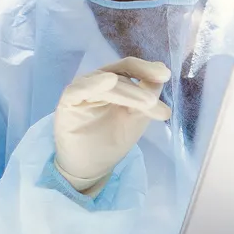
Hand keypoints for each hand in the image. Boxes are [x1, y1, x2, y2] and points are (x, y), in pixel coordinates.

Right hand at [53, 58, 170, 193]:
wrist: (91, 166)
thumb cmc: (113, 138)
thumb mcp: (137, 115)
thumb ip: (148, 93)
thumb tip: (162, 69)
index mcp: (114, 81)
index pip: (130, 68)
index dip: (147, 69)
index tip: (166, 75)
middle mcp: (97, 81)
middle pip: (120, 76)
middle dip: (140, 90)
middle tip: (155, 103)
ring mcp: (81, 90)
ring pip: (105, 84)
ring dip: (127, 92)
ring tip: (147, 102)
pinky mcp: (67, 102)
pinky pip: (78, 90)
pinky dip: (93, 84)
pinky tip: (108, 80)